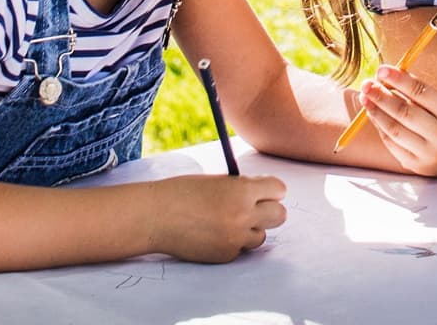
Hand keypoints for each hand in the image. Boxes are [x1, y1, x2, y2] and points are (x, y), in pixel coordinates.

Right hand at [150, 172, 287, 262]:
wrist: (157, 216)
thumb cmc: (184, 192)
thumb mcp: (219, 181)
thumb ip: (243, 188)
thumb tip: (263, 194)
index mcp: (243, 190)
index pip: (279, 190)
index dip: (272, 189)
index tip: (264, 190)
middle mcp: (243, 215)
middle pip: (279, 216)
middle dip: (270, 210)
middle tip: (256, 207)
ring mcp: (234, 239)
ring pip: (261, 236)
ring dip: (252, 229)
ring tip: (231, 221)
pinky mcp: (224, 256)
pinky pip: (241, 250)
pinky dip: (234, 243)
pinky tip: (216, 233)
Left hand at [357, 66, 436, 176]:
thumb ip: (417, 92)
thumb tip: (387, 77)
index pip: (420, 92)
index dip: (399, 80)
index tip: (381, 70)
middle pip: (404, 112)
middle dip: (382, 96)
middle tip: (366, 84)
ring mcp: (428, 154)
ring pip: (395, 129)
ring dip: (376, 112)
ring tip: (365, 97)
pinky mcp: (415, 165)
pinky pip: (392, 144)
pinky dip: (380, 127)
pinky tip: (373, 114)